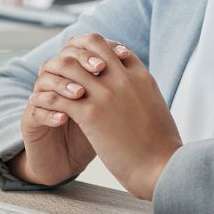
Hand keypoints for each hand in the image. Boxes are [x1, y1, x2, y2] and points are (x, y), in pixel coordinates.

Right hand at [10, 35, 133, 186]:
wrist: (69, 163)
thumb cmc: (94, 134)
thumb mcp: (108, 108)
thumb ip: (114, 84)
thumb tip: (131, 57)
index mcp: (74, 75)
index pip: (80, 48)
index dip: (98, 48)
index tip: (120, 55)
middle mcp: (56, 82)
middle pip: (62, 59)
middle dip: (82, 61)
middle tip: (100, 68)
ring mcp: (40, 100)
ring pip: (45, 80)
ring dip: (64, 85)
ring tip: (81, 94)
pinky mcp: (30, 121)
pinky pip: (35, 110)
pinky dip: (50, 112)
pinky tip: (64, 119)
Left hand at [28, 33, 181, 199]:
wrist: (162, 169)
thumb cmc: (163, 148)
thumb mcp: (158, 109)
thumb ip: (146, 95)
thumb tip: (141, 95)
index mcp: (142, 77)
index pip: (115, 48)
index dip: (98, 53)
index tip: (87, 66)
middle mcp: (124, 79)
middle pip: (93, 45)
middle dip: (76, 54)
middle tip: (65, 71)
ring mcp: (107, 94)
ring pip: (70, 66)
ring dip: (59, 76)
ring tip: (53, 88)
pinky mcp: (91, 114)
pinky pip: (61, 96)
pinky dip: (52, 99)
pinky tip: (50, 110)